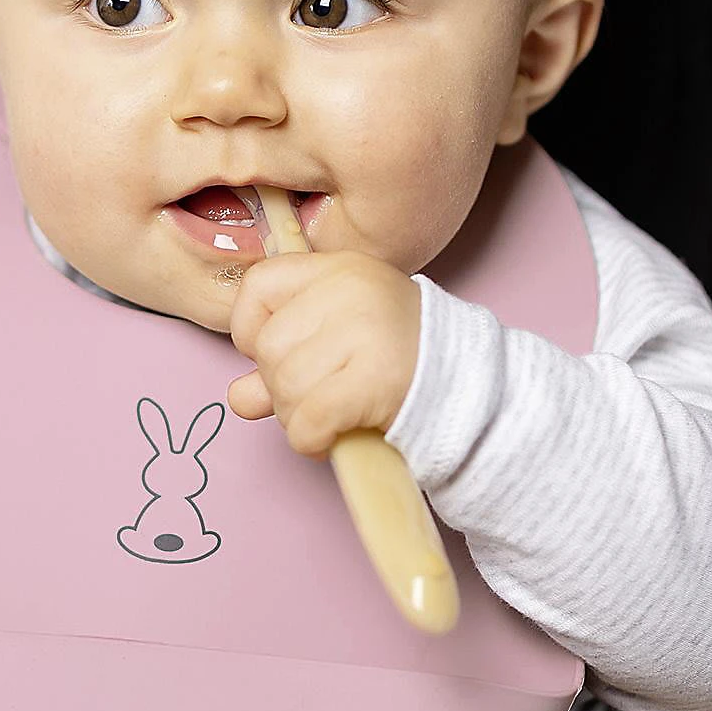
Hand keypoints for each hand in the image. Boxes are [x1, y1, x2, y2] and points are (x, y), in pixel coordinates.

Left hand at [226, 251, 420, 456]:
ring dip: (295, 417)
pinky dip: (309, 440)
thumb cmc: (401, 360)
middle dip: (279, 386)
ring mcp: (365, 332)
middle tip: (314, 397)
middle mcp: (350, 291)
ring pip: (285, 386)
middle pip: (268, 347)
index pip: (258, 285)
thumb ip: (286, 360)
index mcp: (340, 270)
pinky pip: (308, 420)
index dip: (250, 328)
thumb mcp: (342, 341)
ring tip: (328, 418)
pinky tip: (329, 439)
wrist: (471, 386)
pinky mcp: (374, 379)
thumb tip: (240, 396)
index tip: (273, 354)